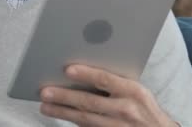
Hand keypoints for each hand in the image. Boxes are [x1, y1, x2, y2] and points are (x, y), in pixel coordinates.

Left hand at [40, 64, 178, 126]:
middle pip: (90, 102)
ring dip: (63, 112)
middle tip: (45, 91)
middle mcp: (126, 109)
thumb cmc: (145, 109)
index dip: (86, 74)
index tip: (68, 69)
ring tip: (46, 106)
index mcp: (133, 91)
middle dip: (65, 96)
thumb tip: (86, 73)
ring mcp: (118, 126)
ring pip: (85, 119)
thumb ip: (116, 83)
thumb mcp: (137, 92)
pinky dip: (74, 123)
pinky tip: (61, 116)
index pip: (106, 79)